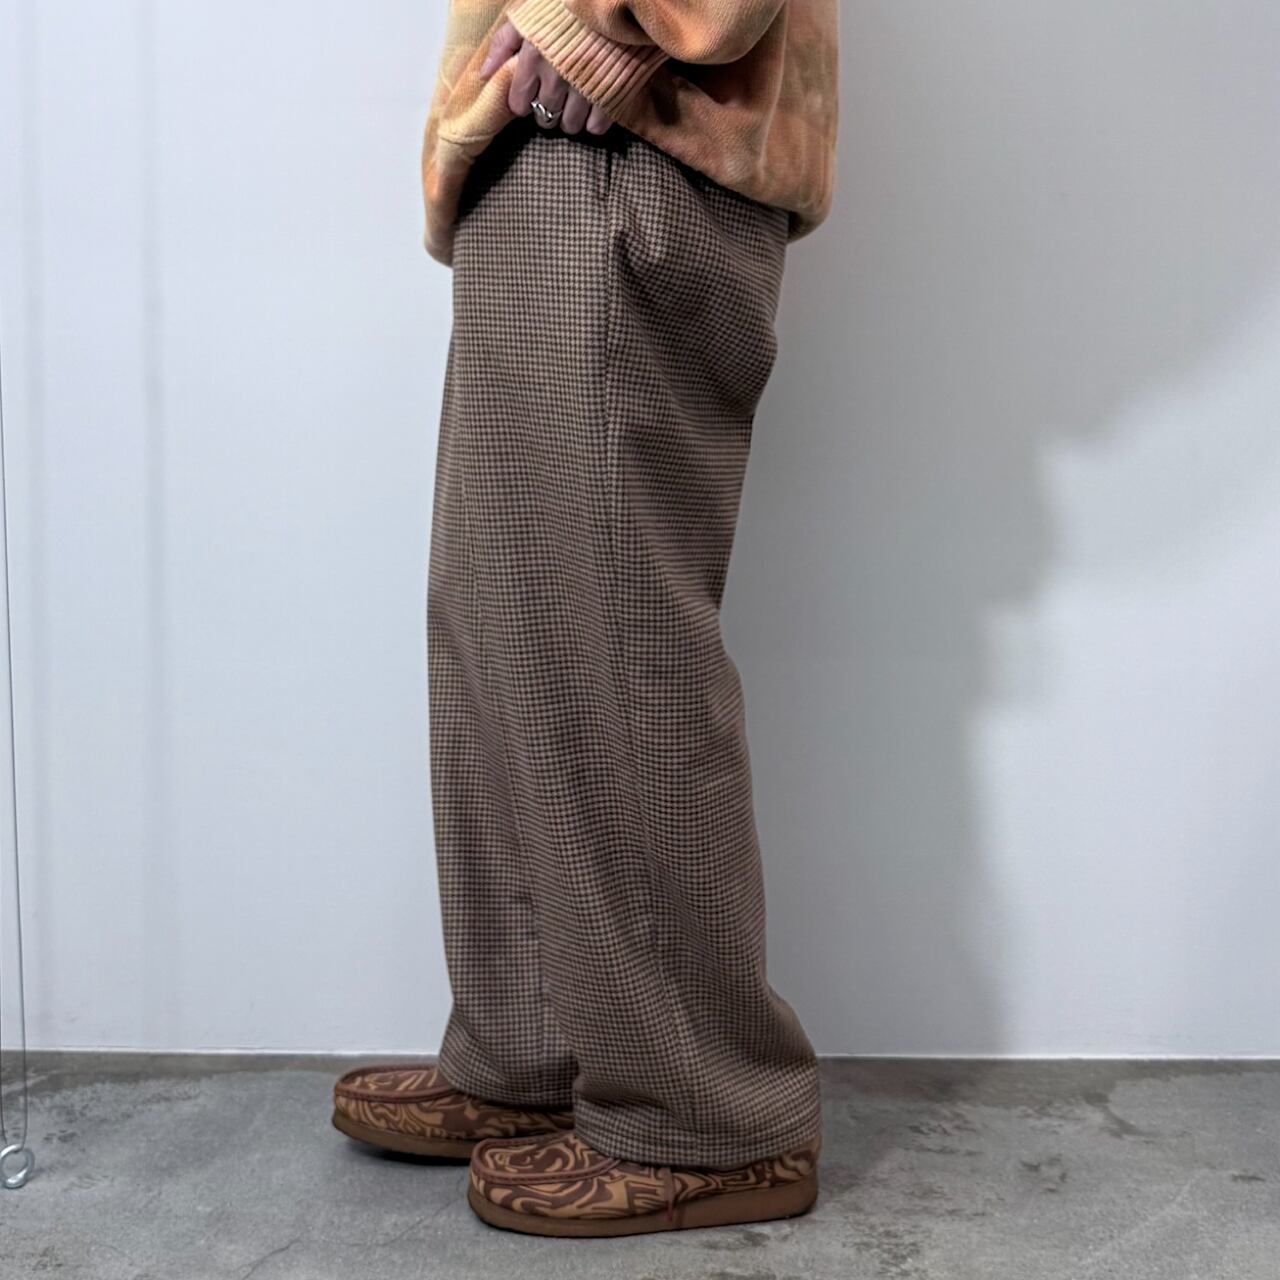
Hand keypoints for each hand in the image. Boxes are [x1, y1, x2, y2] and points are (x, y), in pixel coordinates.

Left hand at [479, 20, 614, 135]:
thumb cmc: (564, 5)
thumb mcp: (528, 16)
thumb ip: (503, 44)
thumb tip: (484, 74)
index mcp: (533, 59)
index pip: (519, 104)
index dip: (524, 100)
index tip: (533, 91)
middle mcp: (556, 79)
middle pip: (544, 117)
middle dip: (547, 109)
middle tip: (556, 95)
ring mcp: (584, 88)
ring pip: (569, 125)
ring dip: (570, 117)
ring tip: (575, 101)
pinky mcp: (609, 93)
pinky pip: (595, 126)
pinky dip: (594, 120)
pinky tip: (594, 103)